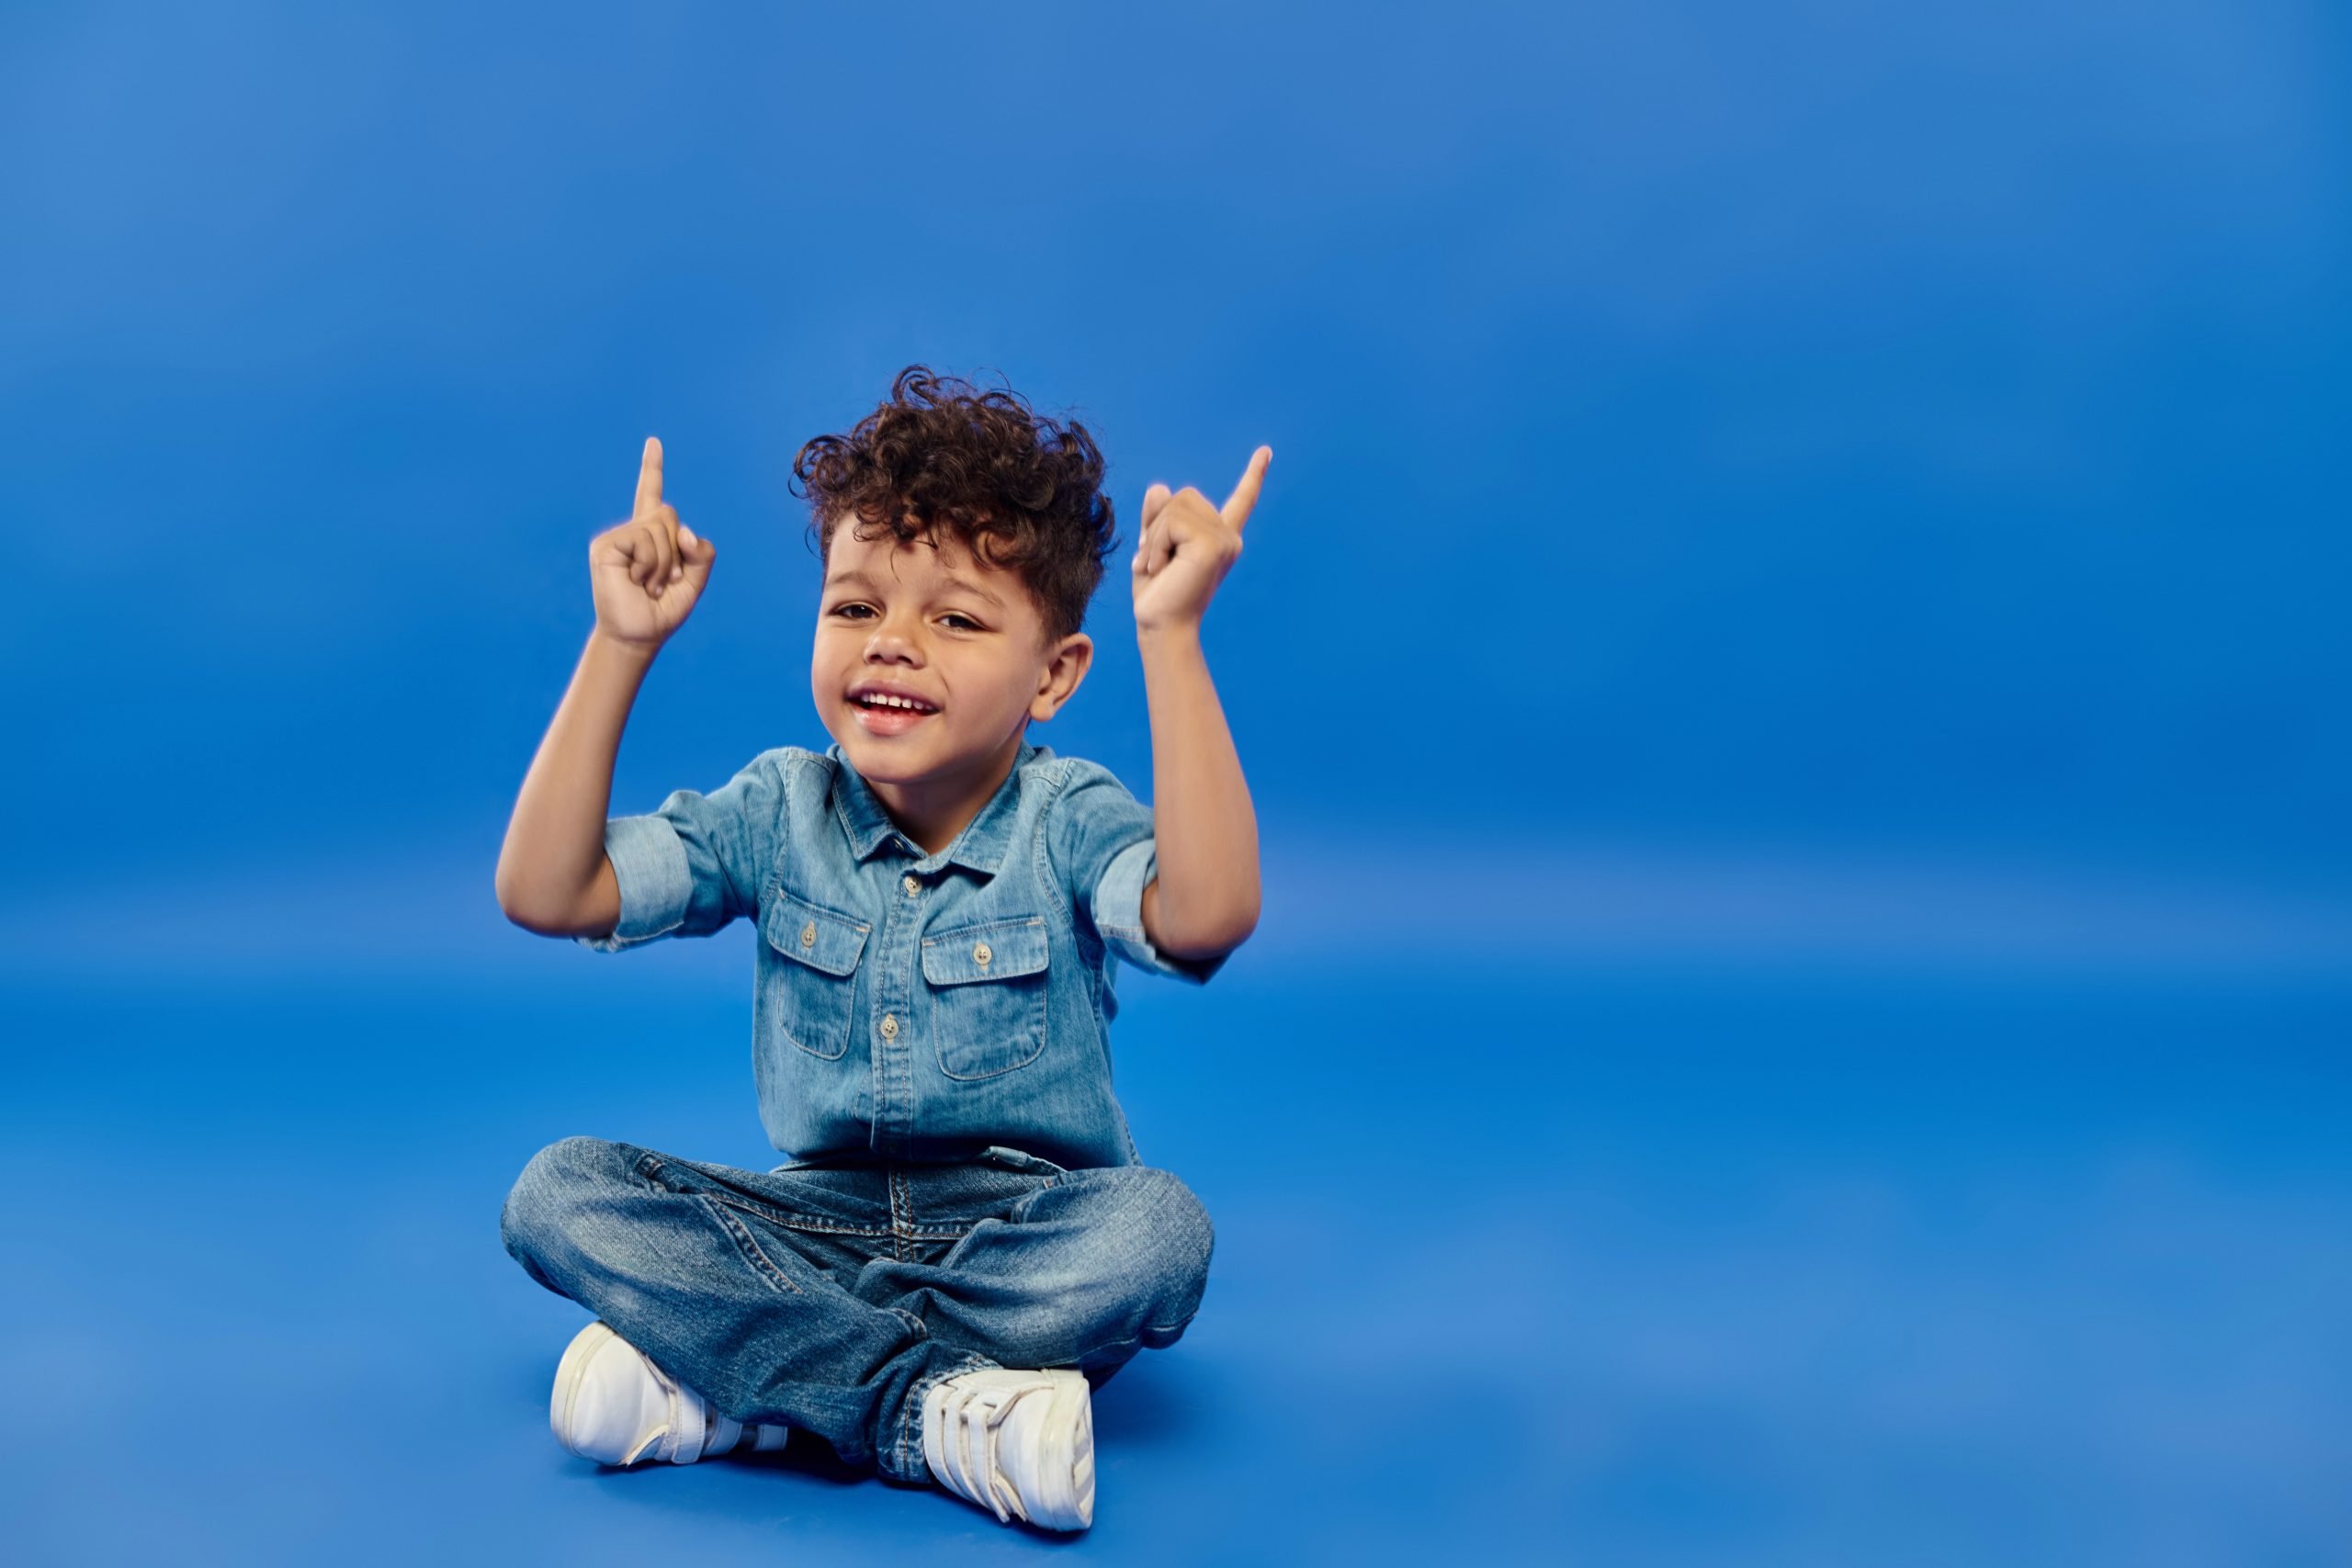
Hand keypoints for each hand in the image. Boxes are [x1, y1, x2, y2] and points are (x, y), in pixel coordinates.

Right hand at [590, 436, 716, 649]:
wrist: (639, 636)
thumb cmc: (663, 610)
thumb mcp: (695, 582)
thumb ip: (701, 554)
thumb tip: (685, 531)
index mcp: (652, 536)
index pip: (652, 495)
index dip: (652, 468)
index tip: (653, 442)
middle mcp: (632, 532)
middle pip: (668, 513)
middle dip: (677, 550)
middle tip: (666, 580)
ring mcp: (617, 538)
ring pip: (658, 527)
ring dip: (664, 563)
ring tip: (650, 584)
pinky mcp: (605, 546)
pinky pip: (643, 540)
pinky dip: (650, 564)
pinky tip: (637, 581)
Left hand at [1131, 445, 1269, 634]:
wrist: (1161, 626)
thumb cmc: (1157, 595)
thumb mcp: (1152, 548)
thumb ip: (1157, 518)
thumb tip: (1160, 486)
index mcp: (1218, 538)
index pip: (1240, 501)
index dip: (1253, 476)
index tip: (1266, 452)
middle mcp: (1228, 536)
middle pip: (1182, 495)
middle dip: (1157, 525)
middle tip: (1154, 562)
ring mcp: (1225, 539)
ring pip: (1174, 506)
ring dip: (1154, 537)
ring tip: (1157, 567)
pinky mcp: (1214, 545)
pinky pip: (1171, 522)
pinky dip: (1155, 543)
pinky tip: (1159, 568)